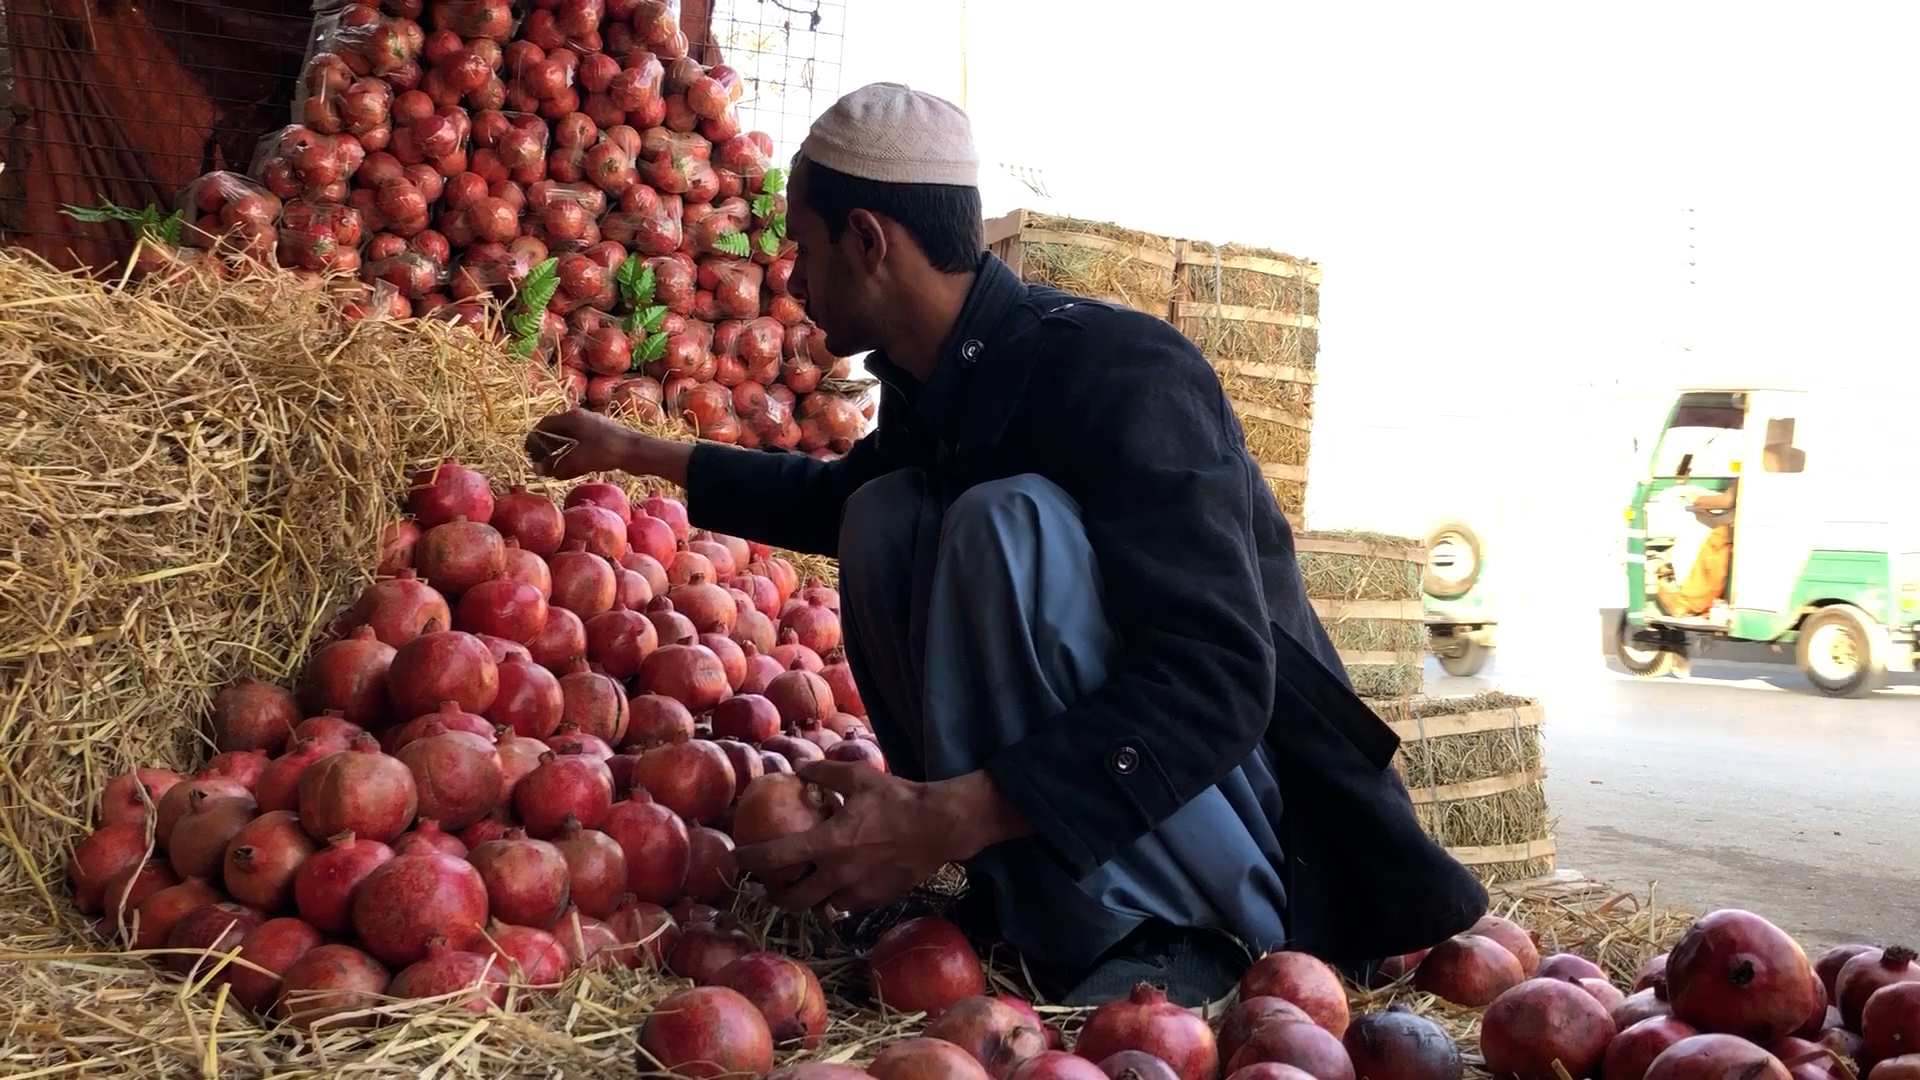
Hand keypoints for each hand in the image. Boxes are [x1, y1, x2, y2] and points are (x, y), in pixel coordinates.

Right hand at [524, 409, 640, 479]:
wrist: (637, 452)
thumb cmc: (605, 451)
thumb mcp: (576, 461)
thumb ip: (556, 466)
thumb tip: (542, 471)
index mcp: (571, 418)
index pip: (544, 425)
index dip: (534, 440)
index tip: (529, 455)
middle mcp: (580, 419)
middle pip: (556, 432)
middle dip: (546, 448)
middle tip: (540, 464)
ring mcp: (593, 427)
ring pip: (569, 439)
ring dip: (560, 454)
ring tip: (554, 469)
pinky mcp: (602, 437)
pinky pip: (581, 445)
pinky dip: (573, 455)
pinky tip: (571, 469)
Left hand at [733, 762, 1027, 912]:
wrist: (940, 826)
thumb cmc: (898, 799)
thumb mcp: (859, 777)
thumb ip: (824, 772)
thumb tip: (798, 767)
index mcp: (829, 844)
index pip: (777, 857)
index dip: (751, 859)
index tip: (738, 857)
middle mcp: (839, 874)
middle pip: (793, 899)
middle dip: (776, 895)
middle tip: (771, 883)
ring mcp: (858, 891)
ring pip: (821, 906)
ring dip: (809, 897)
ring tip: (806, 883)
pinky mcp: (875, 899)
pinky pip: (846, 904)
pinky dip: (837, 896)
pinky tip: (841, 880)